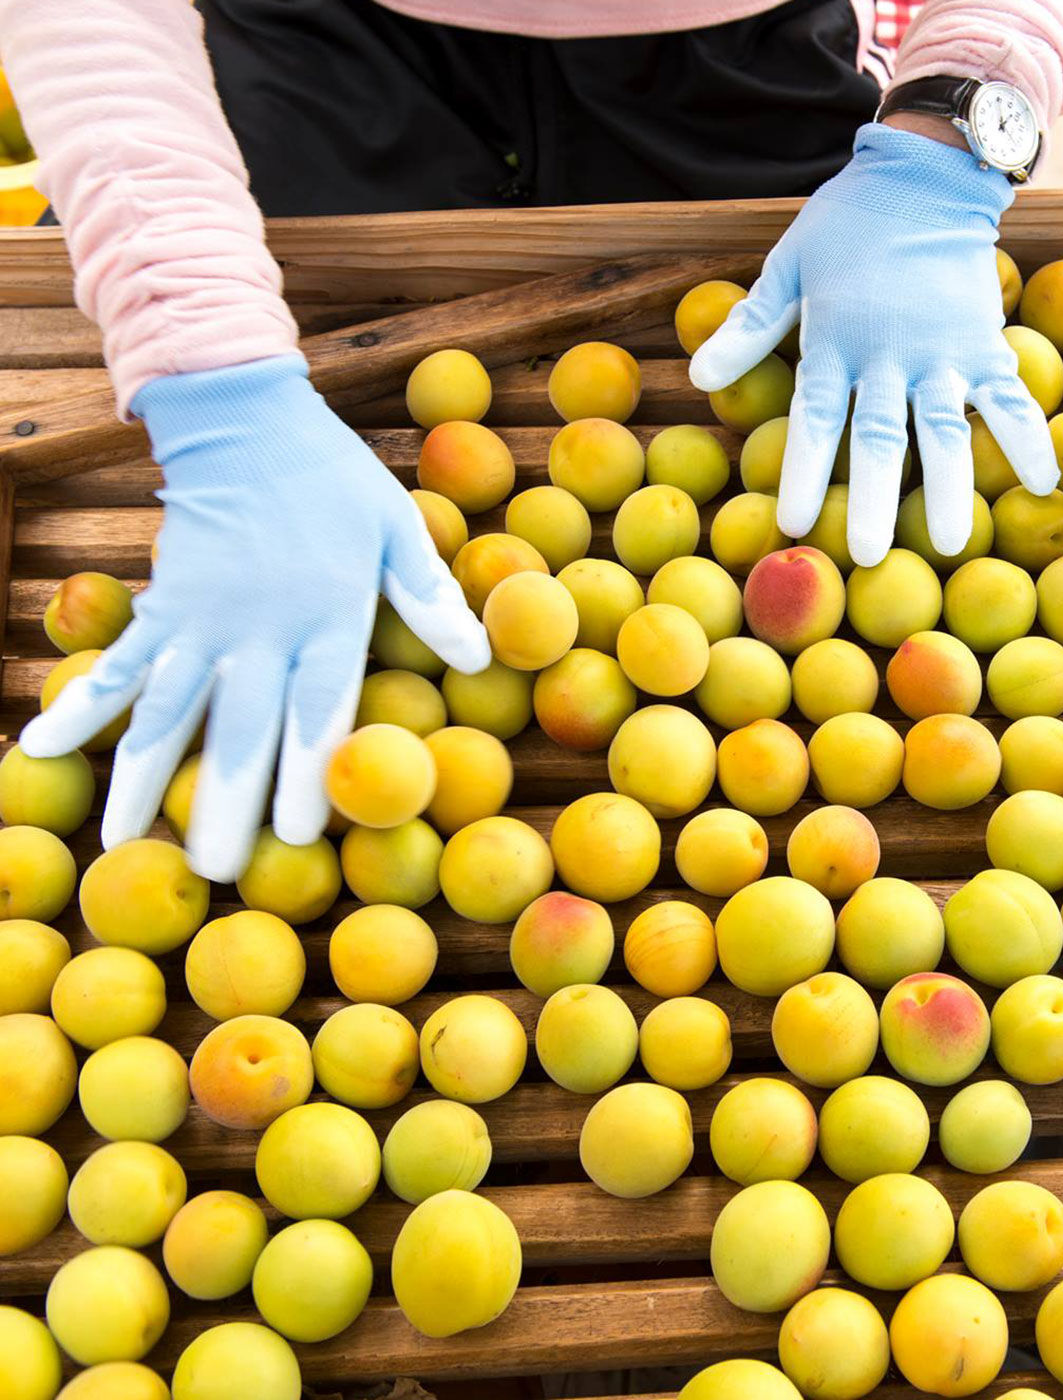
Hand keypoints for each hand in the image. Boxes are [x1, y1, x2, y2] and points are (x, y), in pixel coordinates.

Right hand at [20, 355, 488, 880]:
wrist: (244, 416)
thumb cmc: (333, 480)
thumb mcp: (397, 527)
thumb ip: (431, 596)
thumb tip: (480, 657)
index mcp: (327, 615)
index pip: (317, 709)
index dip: (306, 773)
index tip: (296, 835)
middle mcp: (258, 627)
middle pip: (240, 728)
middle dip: (226, 803)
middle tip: (215, 872)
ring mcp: (199, 618)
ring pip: (166, 710)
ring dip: (143, 779)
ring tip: (122, 843)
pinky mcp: (159, 604)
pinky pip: (117, 663)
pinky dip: (80, 705)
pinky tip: (41, 750)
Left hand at [690, 122, 1055, 563]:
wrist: (927, 174)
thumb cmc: (848, 226)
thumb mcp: (787, 266)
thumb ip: (750, 327)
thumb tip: (696, 375)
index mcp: (835, 341)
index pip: (816, 418)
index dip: (805, 472)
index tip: (795, 523)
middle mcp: (889, 355)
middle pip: (880, 436)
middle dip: (874, 499)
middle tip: (870, 555)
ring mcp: (942, 352)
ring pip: (946, 428)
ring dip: (950, 487)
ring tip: (951, 543)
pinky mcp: (985, 343)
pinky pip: (1010, 396)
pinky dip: (1026, 437)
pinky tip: (1043, 481)